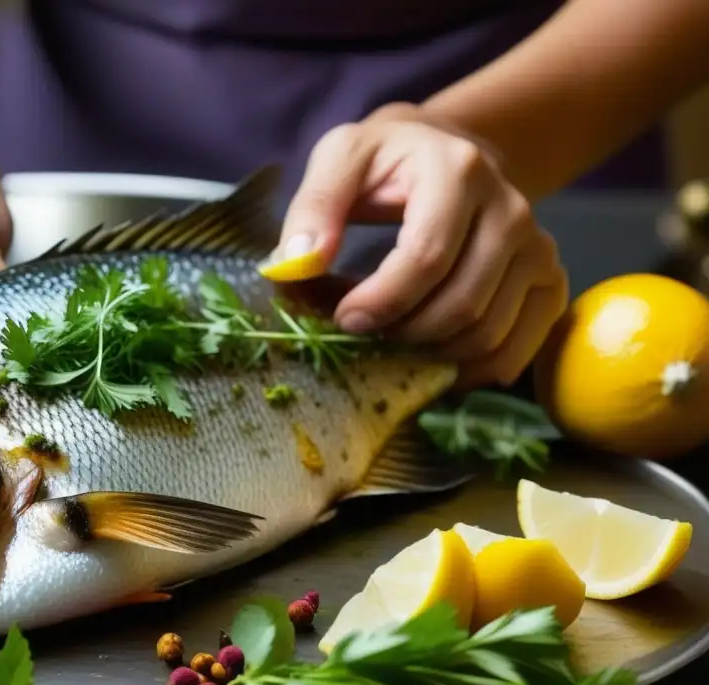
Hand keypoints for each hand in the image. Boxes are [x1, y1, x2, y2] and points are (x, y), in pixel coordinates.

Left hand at [271, 103, 567, 388]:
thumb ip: (314, 207)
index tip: (344, 319)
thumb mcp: (341, 159)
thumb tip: (296, 265)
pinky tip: (433, 360)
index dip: (382, 301)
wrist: (448, 151)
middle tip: (364, 333)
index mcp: (459, 171)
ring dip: (432, 354)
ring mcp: (538, 247)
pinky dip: (472, 370)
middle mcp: (513, 208)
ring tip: (393, 339)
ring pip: (488, 333)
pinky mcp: (550, 279)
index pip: (426, 257)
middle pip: (462, 304)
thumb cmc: (388, 160)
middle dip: (403, 333)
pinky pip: (517, 349)